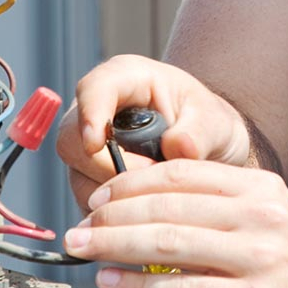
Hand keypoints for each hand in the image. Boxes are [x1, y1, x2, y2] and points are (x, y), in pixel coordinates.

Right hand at [55, 55, 250, 213]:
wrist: (210, 150)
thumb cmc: (208, 125)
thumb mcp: (215, 122)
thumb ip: (198, 132)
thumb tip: (177, 147)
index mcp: (127, 79)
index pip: (94, 89)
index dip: (90, 115)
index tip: (96, 143)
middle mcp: (99, 109)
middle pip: (72, 138)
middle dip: (107, 167)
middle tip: (151, 178)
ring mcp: (88, 144)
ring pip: (77, 174)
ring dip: (114, 192)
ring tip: (157, 190)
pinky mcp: (88, 176)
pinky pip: (86, 198)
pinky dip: (114, 208)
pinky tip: (144, 204)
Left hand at [62, 158, 287, 287]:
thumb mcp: (259, 226)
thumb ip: (210, 214)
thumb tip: (136, 210)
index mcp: (259, 188)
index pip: (182, 173)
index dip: (132, 182)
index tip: (98, 195)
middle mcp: (262, 216)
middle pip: (169, 205)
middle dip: (113, 215)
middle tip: (79, 227)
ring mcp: (260, 258)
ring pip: (169, 242)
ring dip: (116, 245)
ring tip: (86, 250)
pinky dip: (138, 287)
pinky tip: (112, 285)